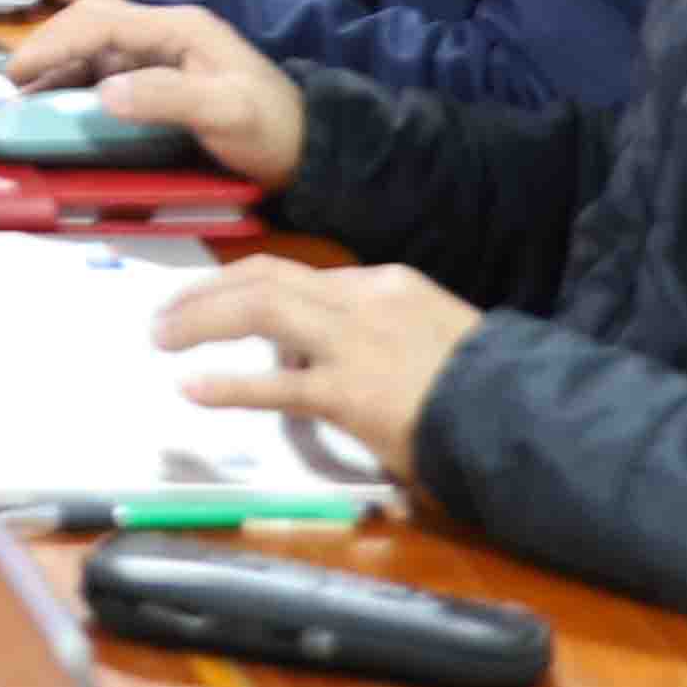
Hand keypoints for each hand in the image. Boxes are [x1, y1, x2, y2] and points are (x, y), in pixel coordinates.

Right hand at [3, 0, 308, 189]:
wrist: (306, 148)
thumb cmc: (270, 129)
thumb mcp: (227, 113)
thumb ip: (169, 97)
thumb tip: (105, 92)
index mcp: (179, 25)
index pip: (102, 19)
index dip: (54, 40)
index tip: (17, 70)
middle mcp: (163, 32)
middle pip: (89, 25)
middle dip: (45, 48)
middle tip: (8, 84)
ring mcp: (158, 55)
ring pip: (90, 48)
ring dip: (54, 67)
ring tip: (19, 97)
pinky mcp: (155, 79)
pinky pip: (101, 72)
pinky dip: (70, 84)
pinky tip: (50, 104)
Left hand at [152, 257, 482, 502]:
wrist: (524, 414)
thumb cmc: (483, 387)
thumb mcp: (429, 338)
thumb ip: (374, 335)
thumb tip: (313, 355)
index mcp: (384, 285)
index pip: (296, 273)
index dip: (241, 284)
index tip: (209, 298)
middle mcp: (363, 300)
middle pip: (264, 278)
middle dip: (206, 292)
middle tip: (165, 314)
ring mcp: (354, 344)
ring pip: (259, 310)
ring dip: (201, 320)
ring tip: (162, 337)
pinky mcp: (350, 393)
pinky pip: (275, 385)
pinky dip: (228, 385)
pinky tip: (193, 389)